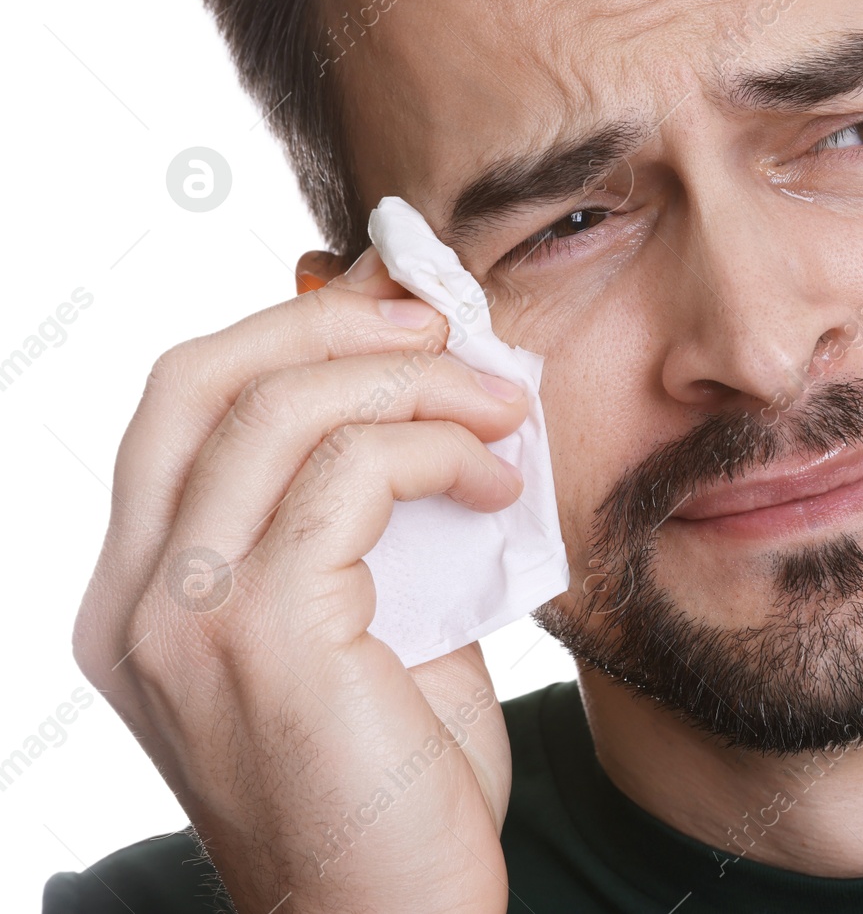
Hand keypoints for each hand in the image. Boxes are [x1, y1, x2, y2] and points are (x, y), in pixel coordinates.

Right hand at [73, 248, 529, 912]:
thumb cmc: (390, 783)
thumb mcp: (368, 623)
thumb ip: (361, 516)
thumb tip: (407, 388)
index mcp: (143, 593)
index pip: (181, 405)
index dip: (287, 332)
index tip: (395, 308)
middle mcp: (132, 599)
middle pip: (199, 377)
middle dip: (331, 326)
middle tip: (443, 327)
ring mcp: (180, 617)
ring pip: (276, 411)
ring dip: (411, 381)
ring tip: (500, 406)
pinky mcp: (259, 635)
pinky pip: (348, 476)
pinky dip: (435, 450)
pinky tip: (495, 484)